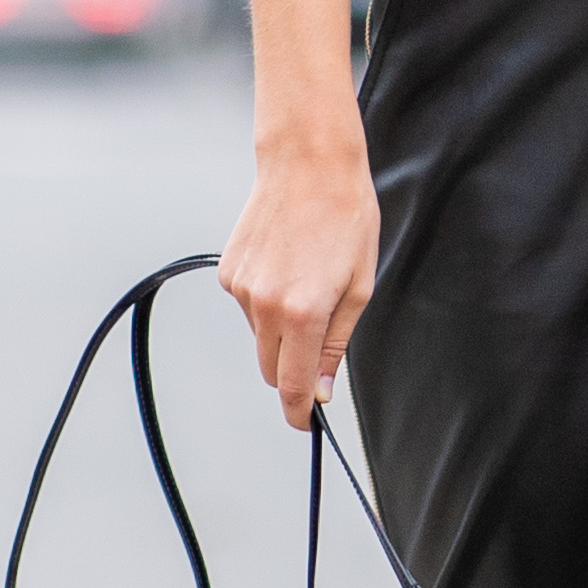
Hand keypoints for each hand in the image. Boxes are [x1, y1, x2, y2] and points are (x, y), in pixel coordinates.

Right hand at [222, 135, 379, 428]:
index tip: (307, 423)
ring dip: (282, 330)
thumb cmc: (345, 218)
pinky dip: (268, 302)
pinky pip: (249, 307)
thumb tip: (324, 388)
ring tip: (308, 283)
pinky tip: (287, 266)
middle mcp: (265, 305)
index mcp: (303, 313)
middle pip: (272, 368)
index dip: (300, 412)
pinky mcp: (229, 272)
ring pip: (261, 336)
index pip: (294, 385)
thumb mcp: (359, 287)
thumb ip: (337, 344)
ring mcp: (241, 288)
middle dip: (294, 370)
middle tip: (321, 344)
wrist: (309, 165)